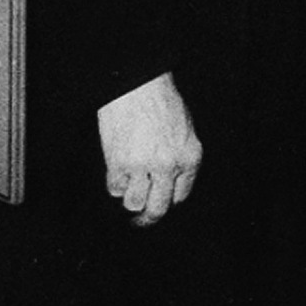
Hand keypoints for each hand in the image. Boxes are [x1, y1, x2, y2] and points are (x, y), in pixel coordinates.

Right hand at [97, 72, 201, 226]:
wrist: (137, 84)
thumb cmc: (161, 101)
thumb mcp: (185, 129)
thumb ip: (180, 156)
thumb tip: (170, 181)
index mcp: (190, 157)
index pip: (181, 196)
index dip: (168, 200)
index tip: (160, 202)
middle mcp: (169, 166)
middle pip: (158, 208)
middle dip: (148, 219)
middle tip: (141, 221)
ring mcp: (143, 166)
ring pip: (134, 203)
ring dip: (129, 199)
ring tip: (128, 192)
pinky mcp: (119, 163)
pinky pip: (115, 188)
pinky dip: (115, 184)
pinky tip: (117, 172)